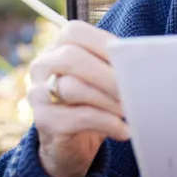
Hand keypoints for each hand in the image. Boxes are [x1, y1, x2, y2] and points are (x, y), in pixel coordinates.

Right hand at [27, 21, 128, 176]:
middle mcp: (42, 66)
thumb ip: (111, 67)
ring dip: (109, 99)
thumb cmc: (90, 104)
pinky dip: (107, 123)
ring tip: (130, 109)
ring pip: (72, 88)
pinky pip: (78, 118)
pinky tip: (124, 130)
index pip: (74, 32)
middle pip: (71, 58)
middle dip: (108, 74)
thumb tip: (139, 67)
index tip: (129, 59)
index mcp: (56, 48)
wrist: (66, 144)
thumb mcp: (98, 80)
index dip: (103, 43)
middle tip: (134, 88)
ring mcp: (38, 94)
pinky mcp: (43, 122)